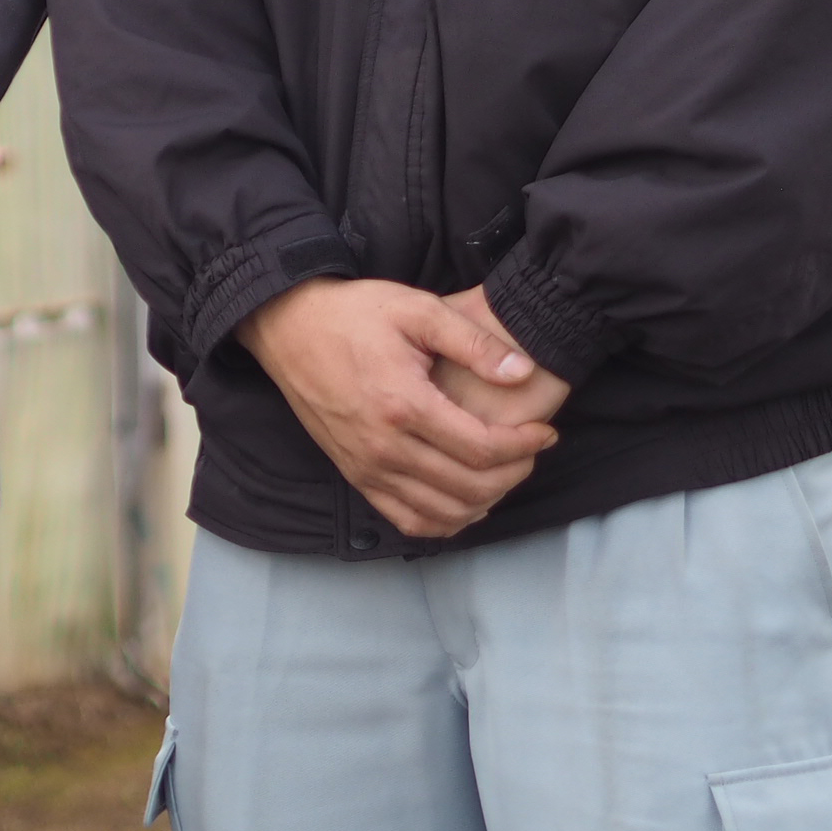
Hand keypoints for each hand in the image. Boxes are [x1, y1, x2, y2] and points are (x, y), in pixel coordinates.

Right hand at [235, 277, 557, 539]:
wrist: (286, 325)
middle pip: (468, 486)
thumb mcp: (416, 309)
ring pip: (442, 512)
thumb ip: (472, 342)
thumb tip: (522, 373)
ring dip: (484, 501)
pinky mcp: (353, 473)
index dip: (524, 446)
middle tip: (530, 450)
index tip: (545, 432)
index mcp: (403, 404)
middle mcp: (383, 446)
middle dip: (513, 473)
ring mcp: (365, 465)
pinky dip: (444, 521)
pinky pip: (407, 519)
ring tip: (503, 472)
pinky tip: (464, 501)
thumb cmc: (353, 313)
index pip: (482, 448)